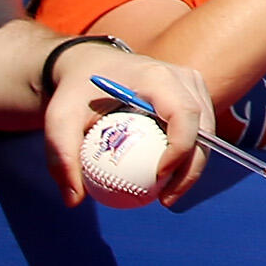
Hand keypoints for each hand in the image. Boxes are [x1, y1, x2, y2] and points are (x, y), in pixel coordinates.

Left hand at [44, 48, 209, 208]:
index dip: (180, 149)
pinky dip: (188, 156)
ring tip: (166, 196)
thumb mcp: (58, 120)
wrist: (90, 65)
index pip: (184, 114)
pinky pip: (198, 130)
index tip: (157, 179)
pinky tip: (165, 181)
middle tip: (165, 200)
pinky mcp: (191, 94)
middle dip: (192, 168)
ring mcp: (191, 84)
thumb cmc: (75, 92)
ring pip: (207, 130)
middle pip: (203, 126)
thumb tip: (75, 200)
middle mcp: (182, 77)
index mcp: (157, 77)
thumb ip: (62, 157)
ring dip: (192, 166)